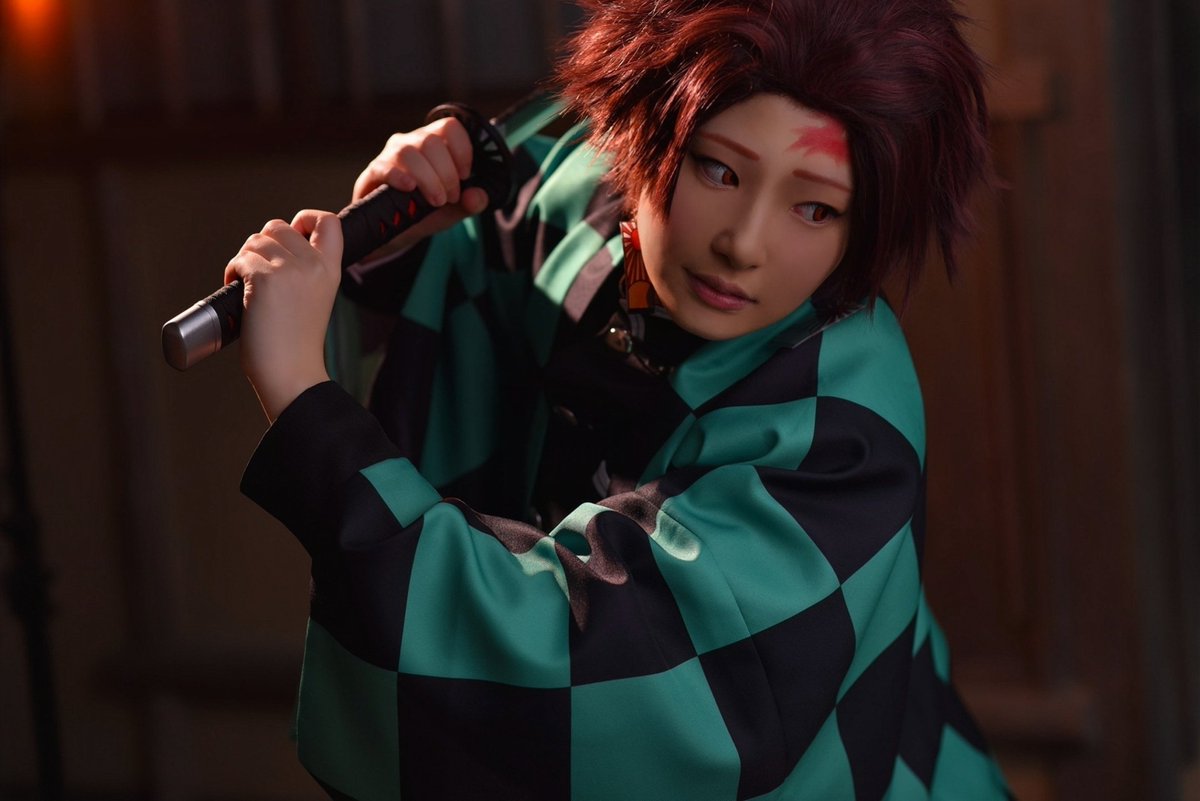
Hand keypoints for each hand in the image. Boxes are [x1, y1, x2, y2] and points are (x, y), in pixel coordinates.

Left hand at [223, 210, 342, 422]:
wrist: (292, 374)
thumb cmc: (297, 346)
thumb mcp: (315, 299)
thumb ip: (305, 271)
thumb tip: (275, 248)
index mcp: (331, 270)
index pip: (329, 221)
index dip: (305, 219)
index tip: (293, 234)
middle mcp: (313, 264)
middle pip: (278, 226)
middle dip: (262, 244)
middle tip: (261, 272)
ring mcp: (290, 270)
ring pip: (256, 240)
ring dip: (245, 259)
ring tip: (248, 285)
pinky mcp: (265, 278)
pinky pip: (240, 259)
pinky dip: (233, 272)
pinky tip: (239, 292)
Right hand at [351, 116, 490, 258]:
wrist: (394, 232)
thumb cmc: (425, 212)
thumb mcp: (454, 210)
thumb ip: (471, 203)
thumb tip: (478, 197)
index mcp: (434, 144)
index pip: (450, 127)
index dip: (462, 150)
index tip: (466, 176)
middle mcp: (412, 143)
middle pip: (431, 141)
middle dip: (446, 173)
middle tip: (450, 198)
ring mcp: (390, 155)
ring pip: (409, 152)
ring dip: (428, 178)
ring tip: (435, 201)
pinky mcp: (374, 172)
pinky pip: (385, 166)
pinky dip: (399, 176)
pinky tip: (409, 187)